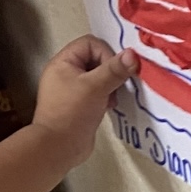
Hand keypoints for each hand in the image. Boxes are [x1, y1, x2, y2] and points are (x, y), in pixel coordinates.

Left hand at [32, 37, 136, 166]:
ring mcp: (73, 89)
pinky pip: (98, 92)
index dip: (106, 53)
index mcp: (63, 62)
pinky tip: (111, 106)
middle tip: (117, 84)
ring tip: (113, 98)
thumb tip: (132, 54)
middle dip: (110, 70)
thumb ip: (114, 70)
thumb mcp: (95, 87)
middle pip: (96, 59)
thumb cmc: (72, 113)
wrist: (58, 148)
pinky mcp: (80, 104)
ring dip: (110, 84)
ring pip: (99, 76)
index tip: (114, 70)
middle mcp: (66, 72)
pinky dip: (107, 96)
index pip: (90, 43)